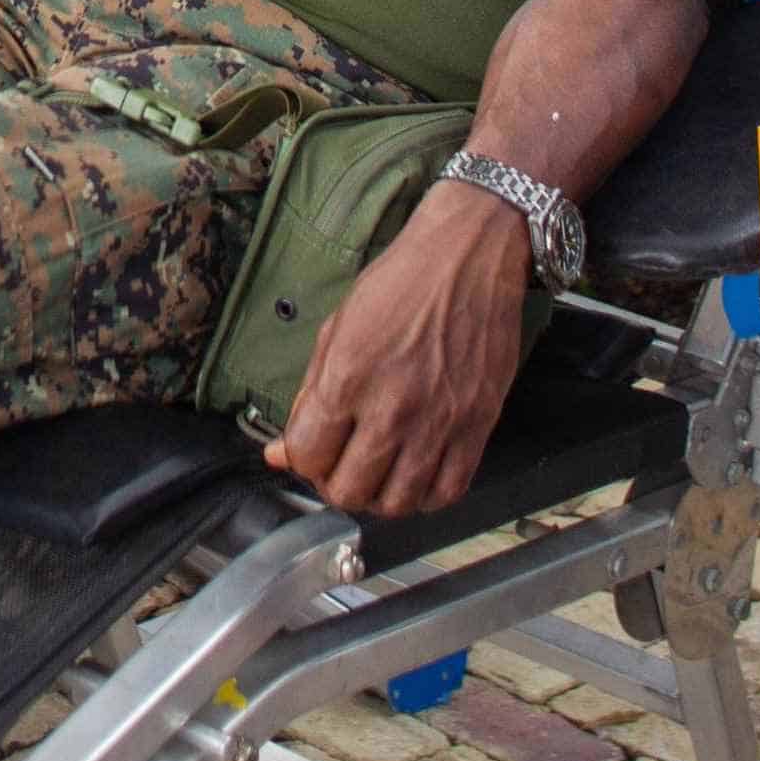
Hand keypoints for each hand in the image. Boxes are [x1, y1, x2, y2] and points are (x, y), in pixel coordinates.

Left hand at [264, 181, 533, 516]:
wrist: (468, 258)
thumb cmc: (401, 283)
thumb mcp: (336, 328)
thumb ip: (308, 396)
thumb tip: (282, 450)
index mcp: (347, 378)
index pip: (308, 457)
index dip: (300, 460)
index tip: (309, 451)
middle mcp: (392, 408)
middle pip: (349, 491)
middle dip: (334, 485)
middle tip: (340, 467)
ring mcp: (438, 421)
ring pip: (398, 503)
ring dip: (378, 498)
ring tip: (376, 475)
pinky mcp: (477, 425)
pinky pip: (448, 491)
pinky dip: (426, 497)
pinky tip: (415, 477)